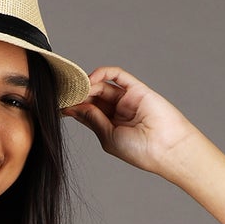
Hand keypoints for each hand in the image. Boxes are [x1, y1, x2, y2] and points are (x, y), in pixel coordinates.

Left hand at [61, 66, 199, 171]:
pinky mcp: (136, 88)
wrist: (165, 147)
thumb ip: (93, 119)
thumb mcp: (108, 137)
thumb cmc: (139, 150)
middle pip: (93, 98)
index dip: (74, 108)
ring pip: (102, 86)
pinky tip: (91, 80)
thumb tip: (74, 107)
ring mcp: (127, 99)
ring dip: (88, 86)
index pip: (88, 113)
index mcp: (110, 128)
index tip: (59, 106)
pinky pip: (117, 75)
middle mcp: (118, 112)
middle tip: (65, 95)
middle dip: (79, 96)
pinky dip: (102, 73)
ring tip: (78, 90)